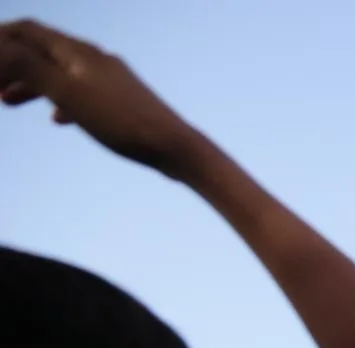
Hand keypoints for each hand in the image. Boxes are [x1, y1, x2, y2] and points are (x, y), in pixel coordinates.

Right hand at [0, 20, 200, 176]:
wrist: (175, 148)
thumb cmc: (122, 122)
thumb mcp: (68, 94)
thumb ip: (30, 69)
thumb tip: (1, 47)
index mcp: (78, 52)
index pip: (28, 31)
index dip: (0, 38)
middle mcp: (94, 59)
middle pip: (41, 51)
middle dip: (10, 64)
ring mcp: (110, 80)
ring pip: (60, 74)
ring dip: (31, 83)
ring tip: (8, 102)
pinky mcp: (122, 102)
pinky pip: (82, 94)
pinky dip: (60, 100)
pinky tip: (57, 118)